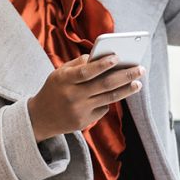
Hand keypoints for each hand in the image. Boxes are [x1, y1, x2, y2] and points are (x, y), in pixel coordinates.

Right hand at [28, 54, 144, 141]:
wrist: (39, 118)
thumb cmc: (54, 89)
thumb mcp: (59, 73)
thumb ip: (79, 64)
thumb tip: (102, 56)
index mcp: (64, 80)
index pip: (86, 72)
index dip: (102, 65)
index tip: (118, 56)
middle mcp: (72, 96)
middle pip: (104, 85)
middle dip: (125, 76)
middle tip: (140, 69)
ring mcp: (79, 111)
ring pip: (108, 98)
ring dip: (126, 90)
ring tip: (138, 83)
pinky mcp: (84, 123)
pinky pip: (102, 109)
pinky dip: (108, 100)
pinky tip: (112, 95)